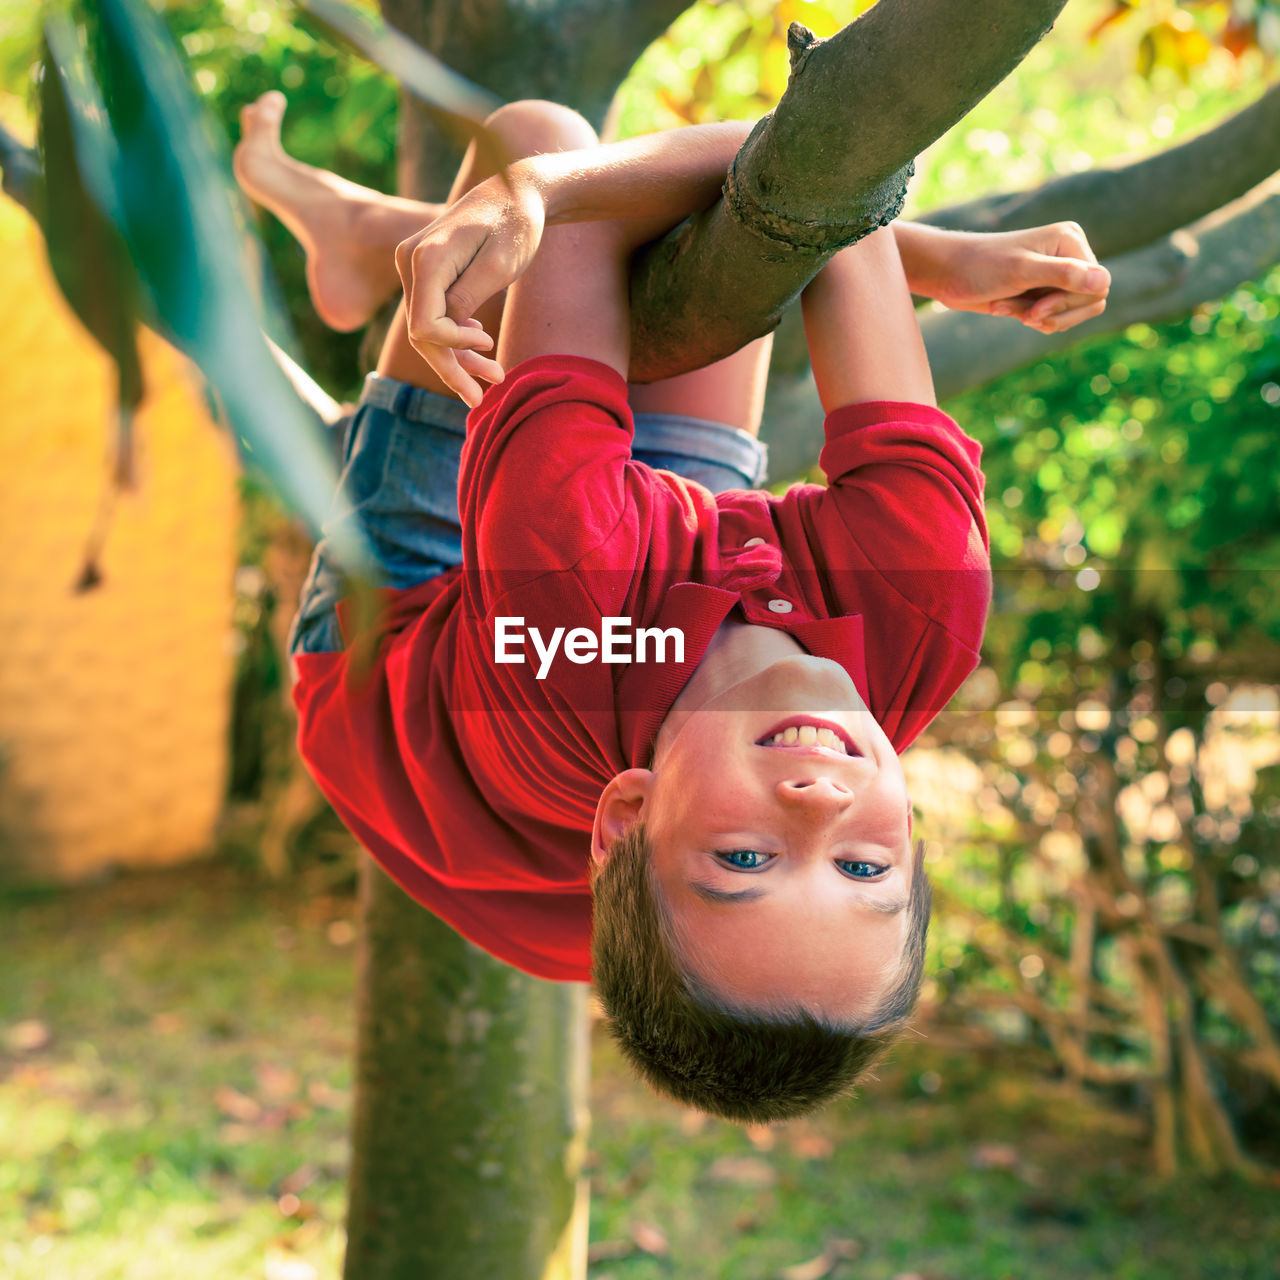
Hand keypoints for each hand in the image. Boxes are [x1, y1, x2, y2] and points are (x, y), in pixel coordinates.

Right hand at [394, 167, 546, 405]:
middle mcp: (410, 260)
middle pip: (422, 333)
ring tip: (492, 381)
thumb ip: (467, 299)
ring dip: (457, 358)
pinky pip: (433, 311)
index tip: (490, 346)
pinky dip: (455, 336)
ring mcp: (414, 264)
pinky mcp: (426, 268)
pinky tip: (481, 348)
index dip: (454, 348)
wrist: (518, 188)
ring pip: (427, 326)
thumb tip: (446, 331)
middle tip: (481, 399)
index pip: (424, 326)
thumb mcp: (499, 265)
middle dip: (453, 368)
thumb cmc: (516, 223)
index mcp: (425, 258)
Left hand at [923, 222, 1110, 332]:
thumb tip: (1103, 282)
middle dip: (1056, 313)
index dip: (1071, 304)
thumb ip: (1063, 275)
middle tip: (1026, 316)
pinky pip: (1053, 316)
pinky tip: (1006, 309)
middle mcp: (1068, 254)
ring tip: (1012, 311)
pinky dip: (1031, 319)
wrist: (947, 273)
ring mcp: (1055, 274)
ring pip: (1071, 312)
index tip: (1037, 310)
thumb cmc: (981, 267)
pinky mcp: (1041, 290)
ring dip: (1040, 318)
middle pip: (1091, 301)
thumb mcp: (1022, 271)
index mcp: (1071, 241)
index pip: (1098, 285)